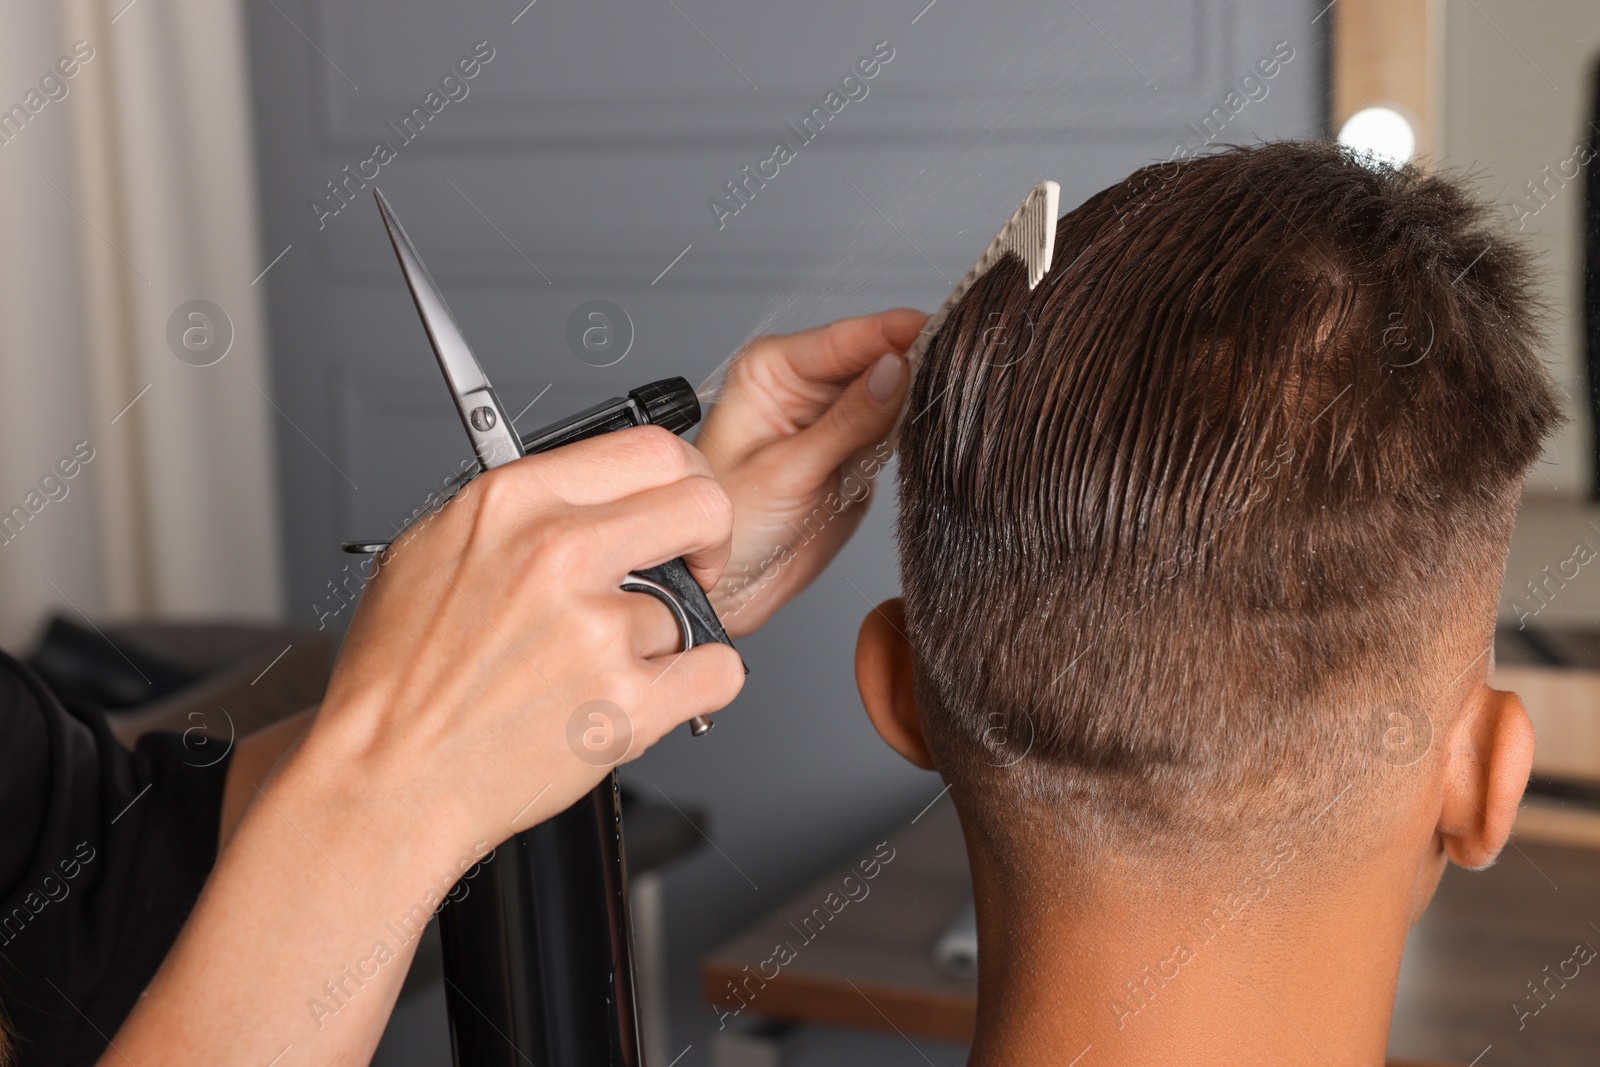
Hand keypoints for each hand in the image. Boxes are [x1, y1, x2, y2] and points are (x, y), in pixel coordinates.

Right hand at [297, 426, 745, 852]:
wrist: (386, 779)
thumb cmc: (399, 680)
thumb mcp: (431, 551)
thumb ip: (517, 511)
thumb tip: (579, 493)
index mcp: (512, 503)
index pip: (649, 448)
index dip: (682, 478)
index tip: (677, 510)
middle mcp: (555, 555)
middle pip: (702, 505)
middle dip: (707, 539)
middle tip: (688, 569)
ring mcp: (594, 630)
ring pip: (696, 606)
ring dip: (665, 637)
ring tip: (602, 665)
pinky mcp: (625, 703)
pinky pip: (719, 671)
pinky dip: (697, 686)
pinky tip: (646, 693)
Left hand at [696, 308, 926, 635]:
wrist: (733, 587)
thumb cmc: (729, 526)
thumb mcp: (788, 471)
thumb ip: (848, 421)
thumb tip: (896, 370)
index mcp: (771, 371)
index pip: (844, 338)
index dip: (893, 331)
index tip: (937, 325)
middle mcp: (804, 386)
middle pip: (875, 357)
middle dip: (914, 360)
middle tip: (959, 365)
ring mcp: (835, 418)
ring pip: (893, 391)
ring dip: (920, 396)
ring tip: (954, 397)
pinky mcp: (858, 451)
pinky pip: (898, 429)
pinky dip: (916, 431)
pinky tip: (936, 428)